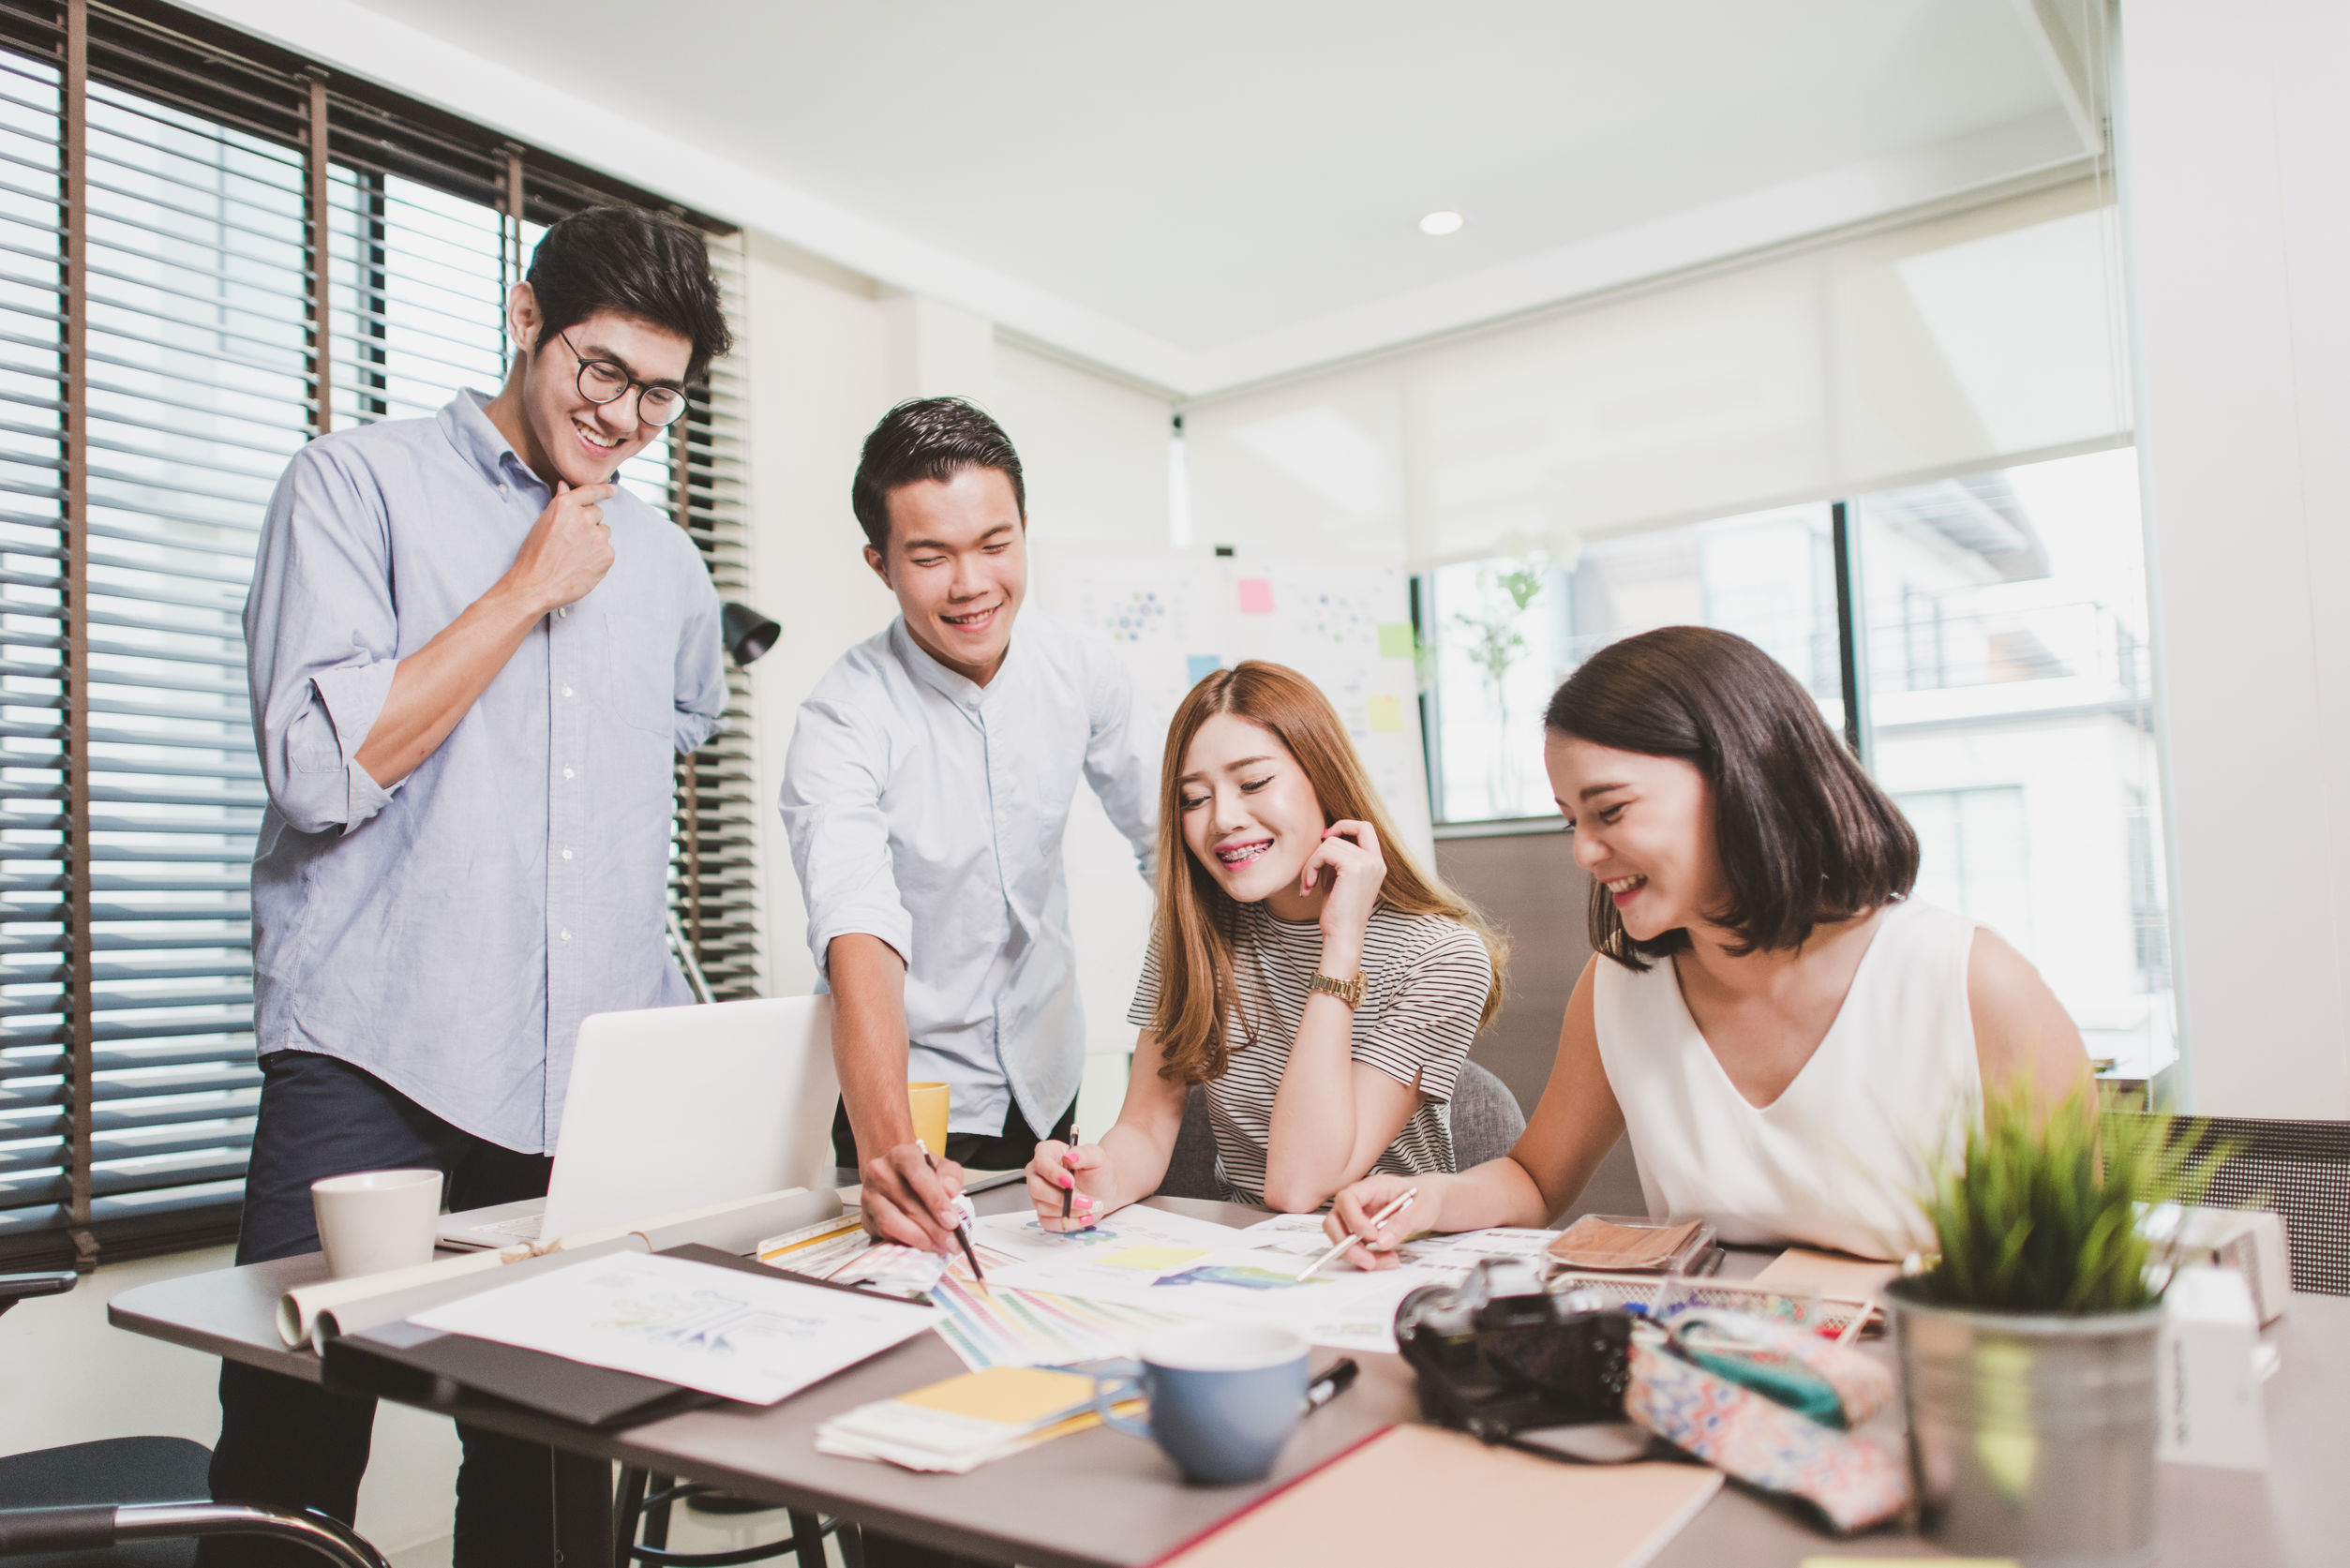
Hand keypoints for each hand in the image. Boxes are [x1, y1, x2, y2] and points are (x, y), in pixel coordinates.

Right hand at [501, 480, 616, 614]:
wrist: (536, 585)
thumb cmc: (534, 556)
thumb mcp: (542, 523)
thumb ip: (558, 503)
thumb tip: (564, 485)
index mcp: (565, 505)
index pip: (591, 490)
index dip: (603, 489)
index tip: (613, 490)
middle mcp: (584, 517)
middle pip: (597, 513)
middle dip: (588, 523)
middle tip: (572, 540)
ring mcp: (598, 536)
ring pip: (603, 532)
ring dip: (595, 540)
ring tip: (575, 555)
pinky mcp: (607, 555)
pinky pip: (607, 550)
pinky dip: (598, 557)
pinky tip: (582, 565)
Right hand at [856, 1142, 967, 1254]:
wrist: (894, 1174)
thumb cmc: (918, 1171)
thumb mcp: (941, 1165)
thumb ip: (951, 1176)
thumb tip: (950, 1191)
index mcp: (901, 1156)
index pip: (919, 1177)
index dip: (937, 1201)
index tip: (952, 1221)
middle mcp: (880, 1174)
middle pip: (908, 1205)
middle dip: (934, 1229)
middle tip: (952, 1242)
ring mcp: (869, 1197)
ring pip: (892, 1223)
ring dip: (919, 1240)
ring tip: (939, 1245)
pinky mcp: (866, 1218)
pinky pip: (885, 1235)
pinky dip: (906, 1244)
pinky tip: (923, 1245)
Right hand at [1027, 1139, 1112, 1231]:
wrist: (1101, 1191)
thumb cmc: (1095, 1172)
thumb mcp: (1097, 1157)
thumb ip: (1085, 1154)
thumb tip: (1070, 1157)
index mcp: (1047, 1153)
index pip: (1041, 1163)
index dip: (1054, 1174)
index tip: (1071, 1182)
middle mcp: (1038, 1173)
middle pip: (1036, 1188)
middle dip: (1061, 1198)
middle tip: (1085, 1201)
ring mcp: (1038, 1195)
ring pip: (1043, 1207)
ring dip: (1070, 1210)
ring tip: (1089, 1206)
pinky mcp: (1043, 1213)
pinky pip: (1048, 1222)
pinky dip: (1069, 1222)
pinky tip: (1083, 1216)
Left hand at [1301, 819, 1385, 950]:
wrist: (1343, 936)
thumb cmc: (1338, 912)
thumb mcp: (1340, 878)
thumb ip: (1338, 858)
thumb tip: (1325, 837)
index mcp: (1377, 863)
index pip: (1366, 828)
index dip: (1346, 825)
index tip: (1326, 838)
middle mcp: (1376, 861)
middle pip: (1351, 828)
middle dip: (1329, 837)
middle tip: (1316, 855)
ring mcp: (1368, 863)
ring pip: (1331, 843)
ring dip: (1312, 861)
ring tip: (1308, 883)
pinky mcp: (1354, 867)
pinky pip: (1324, 852)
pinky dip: (1310, 867)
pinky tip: (1308, 886)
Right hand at [1321, 1173, 1421, 1271]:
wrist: (1428, 1202)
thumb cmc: (1425, 1198)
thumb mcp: (1422, 1209)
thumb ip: (1403, 1223)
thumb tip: (1382, 1241)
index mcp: (1373, 1187)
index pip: (1347, 1198)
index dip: (1353, 1219)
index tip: (1372, 1236)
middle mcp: (1360, 1201)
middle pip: (1335, 1221)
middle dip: (1347, 1245)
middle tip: (1369, 1261)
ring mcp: (1358, 1217)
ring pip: (1341, 1238)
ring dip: (1358, 1255)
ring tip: (1389, 1261)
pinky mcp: (1361, 1232)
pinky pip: (1354, 1247)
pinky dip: (1367, 1258)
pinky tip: (1387, 1259)